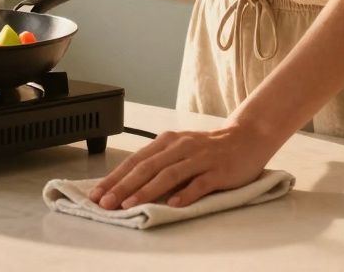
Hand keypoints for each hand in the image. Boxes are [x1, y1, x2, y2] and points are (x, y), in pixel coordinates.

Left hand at [88, 123, 277, 209]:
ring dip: (148, 190)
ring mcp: (200, 158)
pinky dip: (186, 193)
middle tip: (107, 203)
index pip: (135, 161)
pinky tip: (174, 204)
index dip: (115, 178)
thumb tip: (128, 186)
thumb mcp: (179, 151)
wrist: (246, 138)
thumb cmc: (208, 148)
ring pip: (169, 174)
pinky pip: (200, 182)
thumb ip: (158, 165)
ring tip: (131, 204)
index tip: (97, 193)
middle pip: (147, 167)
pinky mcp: (218, 170)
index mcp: (167, 142)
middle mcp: (181, 147)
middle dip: (124, 186)